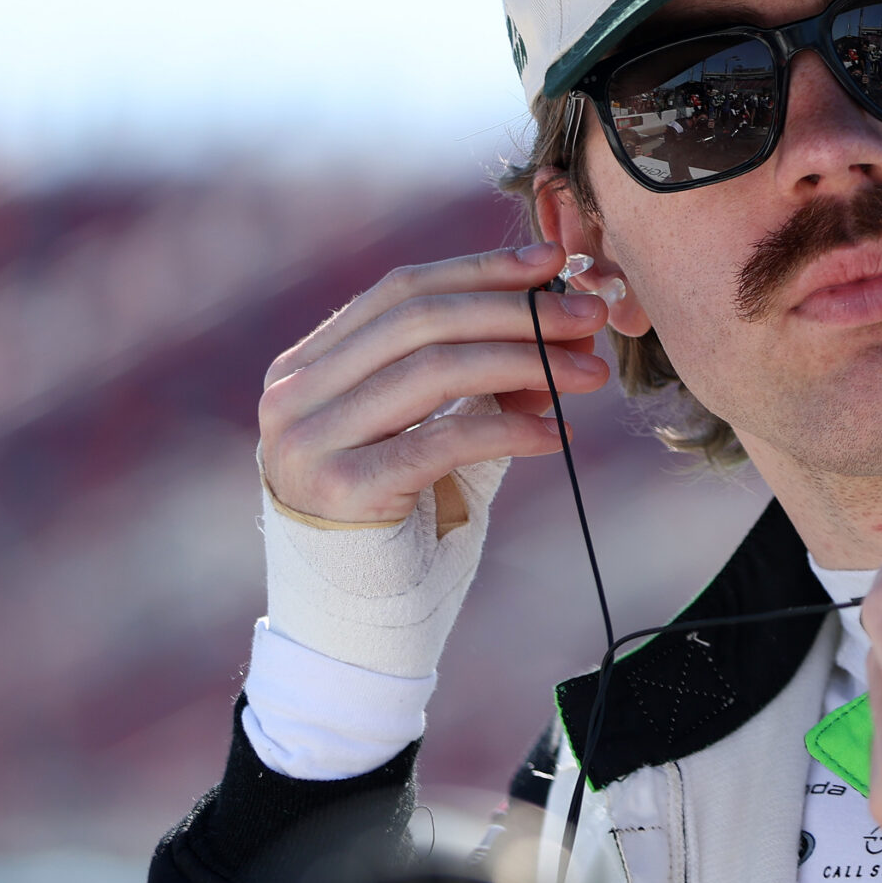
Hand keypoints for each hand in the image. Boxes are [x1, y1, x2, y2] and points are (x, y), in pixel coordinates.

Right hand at [259, 241, 613, 524]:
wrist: (357, 619)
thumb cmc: (404, 520)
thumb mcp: (439, 433)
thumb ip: (483, 381)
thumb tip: (564, 328)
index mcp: (306, 365)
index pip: (399, 290)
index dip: (480, 270)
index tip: (551, 263)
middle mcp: (293, 395)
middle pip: (419, 321)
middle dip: (515, 313)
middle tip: (587, 319)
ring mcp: (310, 441)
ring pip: (431, 370)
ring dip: (524, 363)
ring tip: (588, 375)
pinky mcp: (342, 490)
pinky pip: (441, 439)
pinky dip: (508, 430)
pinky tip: (556, 435)